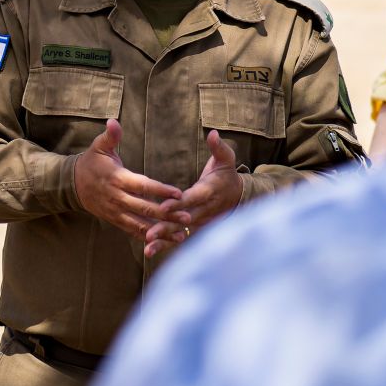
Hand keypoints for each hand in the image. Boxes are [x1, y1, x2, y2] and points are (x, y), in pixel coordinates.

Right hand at [75, 118, 186, 240]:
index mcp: (117, 179)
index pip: (142, 186)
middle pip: (144, 208)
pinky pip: (133, 231)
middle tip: (187, 217)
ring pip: (141, 224)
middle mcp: (117, 198)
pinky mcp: (115, 221)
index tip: (178, 194)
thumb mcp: (99, 146)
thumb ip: (110, 136)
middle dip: (166, 214)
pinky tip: (165, 241)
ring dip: (161, 230)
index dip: (160, 190)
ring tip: (181, 235)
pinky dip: (149, 237)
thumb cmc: (91, 162)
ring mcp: (116, 212)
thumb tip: (114, 121)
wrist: (72, 184)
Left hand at [145, 131, 243, 257]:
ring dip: (164, 241)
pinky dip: (165, 246)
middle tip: (149, 233)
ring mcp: (200, 223)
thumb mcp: (226, 159)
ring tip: (147, 248)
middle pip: (183, 220)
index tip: (163, 207)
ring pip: (180, 233)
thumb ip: (219, 148)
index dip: (178, 204)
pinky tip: (148, 251)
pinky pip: (179, 239)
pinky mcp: (195, 229)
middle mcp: (204, 211)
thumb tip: (213, 134)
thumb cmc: (227, 175)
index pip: (192, 198)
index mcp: (208, 192)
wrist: (238, 197)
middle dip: (166, 227)